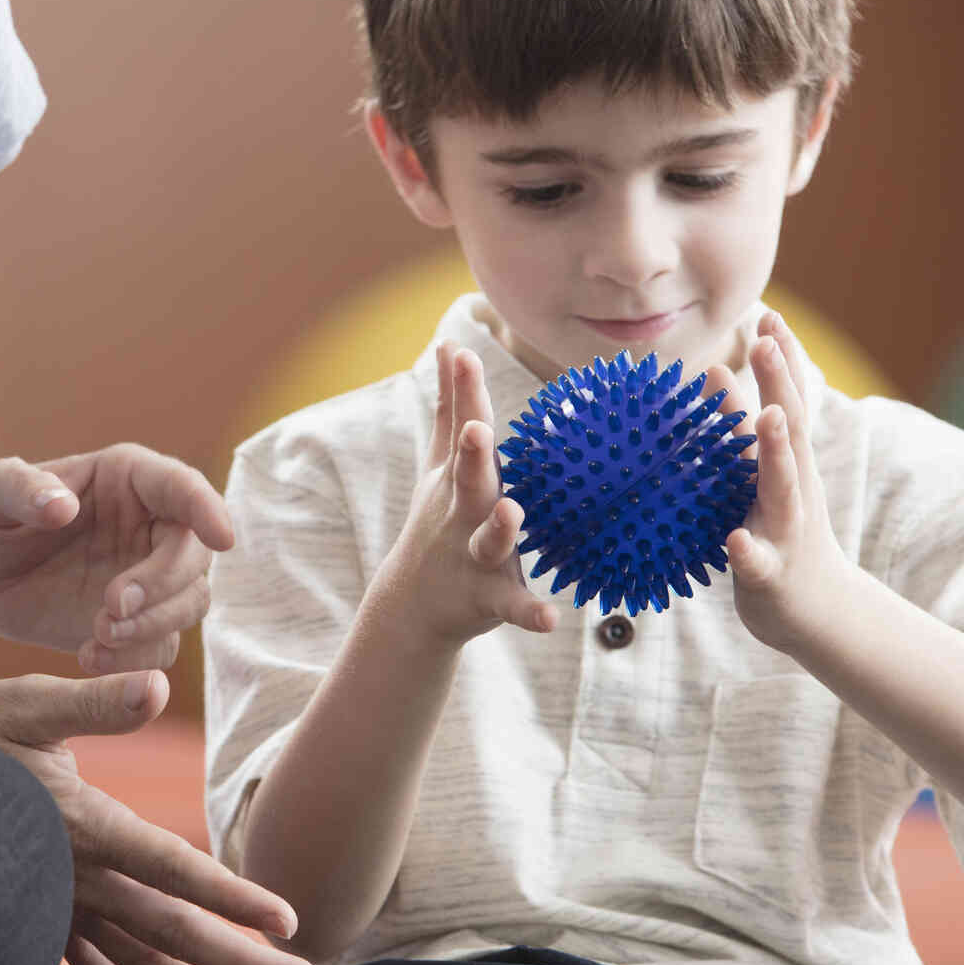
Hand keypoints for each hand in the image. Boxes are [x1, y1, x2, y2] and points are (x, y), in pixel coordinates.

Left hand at [0, 445, 234, 674]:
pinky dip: (135, 660)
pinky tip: (88, 657)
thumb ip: (20, 489)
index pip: (182, 487)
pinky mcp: (139, 624)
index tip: (222, 538)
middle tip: (108, 611)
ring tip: (94, 637)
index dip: (207, 509)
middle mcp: (152, 524)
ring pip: (190, 604)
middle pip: (194, 556)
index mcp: (128, 478)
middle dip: (161, 586)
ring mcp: (150, 577)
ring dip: (151, 627)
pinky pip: (161, 647)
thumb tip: (61, 505)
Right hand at [0, 669, 322, 964]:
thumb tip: (156, 686)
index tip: (287, 922)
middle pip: (174, 934)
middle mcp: (78, 881)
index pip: (170, 868)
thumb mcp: (21, 702)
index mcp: (83, 825)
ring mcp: (60, 911)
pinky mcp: (43, 927)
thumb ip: (93, 703)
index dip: (230, 896)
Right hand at [380, 342, 557, 644]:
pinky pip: (512, 605)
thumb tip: (448, 345)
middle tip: (477, 429)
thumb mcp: (438, 464)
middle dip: (471, 455)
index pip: (461, 430)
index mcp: (457, 480)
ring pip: (489, 541)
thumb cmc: (439, 521)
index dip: (463, 393)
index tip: (462, 353)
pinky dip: (529, 613)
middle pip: (469, 481)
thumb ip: (450, 406)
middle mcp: (462, 513)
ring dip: (501, 528)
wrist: (413, 604)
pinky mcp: (487, 598)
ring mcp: (473, 556)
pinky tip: (550, 619)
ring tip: (511, 512)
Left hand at [704, 311, 855, 653]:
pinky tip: (734, 540)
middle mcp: (792, 490)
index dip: (781, 362)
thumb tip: (716, 374)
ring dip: (774, 452)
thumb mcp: (765, 480)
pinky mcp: (771, 575)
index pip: (788, 403)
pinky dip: (747, 550)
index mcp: (787, 466)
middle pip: (790, 430)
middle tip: (763, 339)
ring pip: (780, 488)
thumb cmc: (781, 536)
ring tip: (767, 417)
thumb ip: (745, 433)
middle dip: (780, 384)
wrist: (818, 614)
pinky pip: (758, 562)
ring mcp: (784, 531)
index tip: (768, 315)